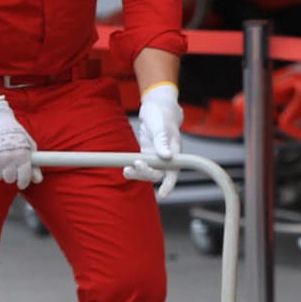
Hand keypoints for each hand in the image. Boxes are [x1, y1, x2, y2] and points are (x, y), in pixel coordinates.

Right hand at [0, 95, 40, 188]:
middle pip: (9, 179)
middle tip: (7, 163)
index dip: (23, 181)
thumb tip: (37, 179)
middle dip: (9, 173)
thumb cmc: (13, 132)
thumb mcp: (28, 145)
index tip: (21, 182)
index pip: (24, 178)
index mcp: (22, 155)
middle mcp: (8, 158)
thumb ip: (34, 163)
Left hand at [125, 82, 181, 198]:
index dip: (169, 184)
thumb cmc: (162, 114)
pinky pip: (142, 166)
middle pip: (158, 174)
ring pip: (148, 172)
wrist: (157, 107)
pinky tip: (126, 168)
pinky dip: (134, 169)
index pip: (173, 172)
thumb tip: (166, 157)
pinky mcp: (148, 153)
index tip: (162, 194)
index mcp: (174, 152)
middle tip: (136, 166)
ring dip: (138, 174)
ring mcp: (156, 156)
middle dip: (146, 174)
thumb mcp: (161, 126)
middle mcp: (166, 157)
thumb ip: (162, 141)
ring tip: (126, 170)